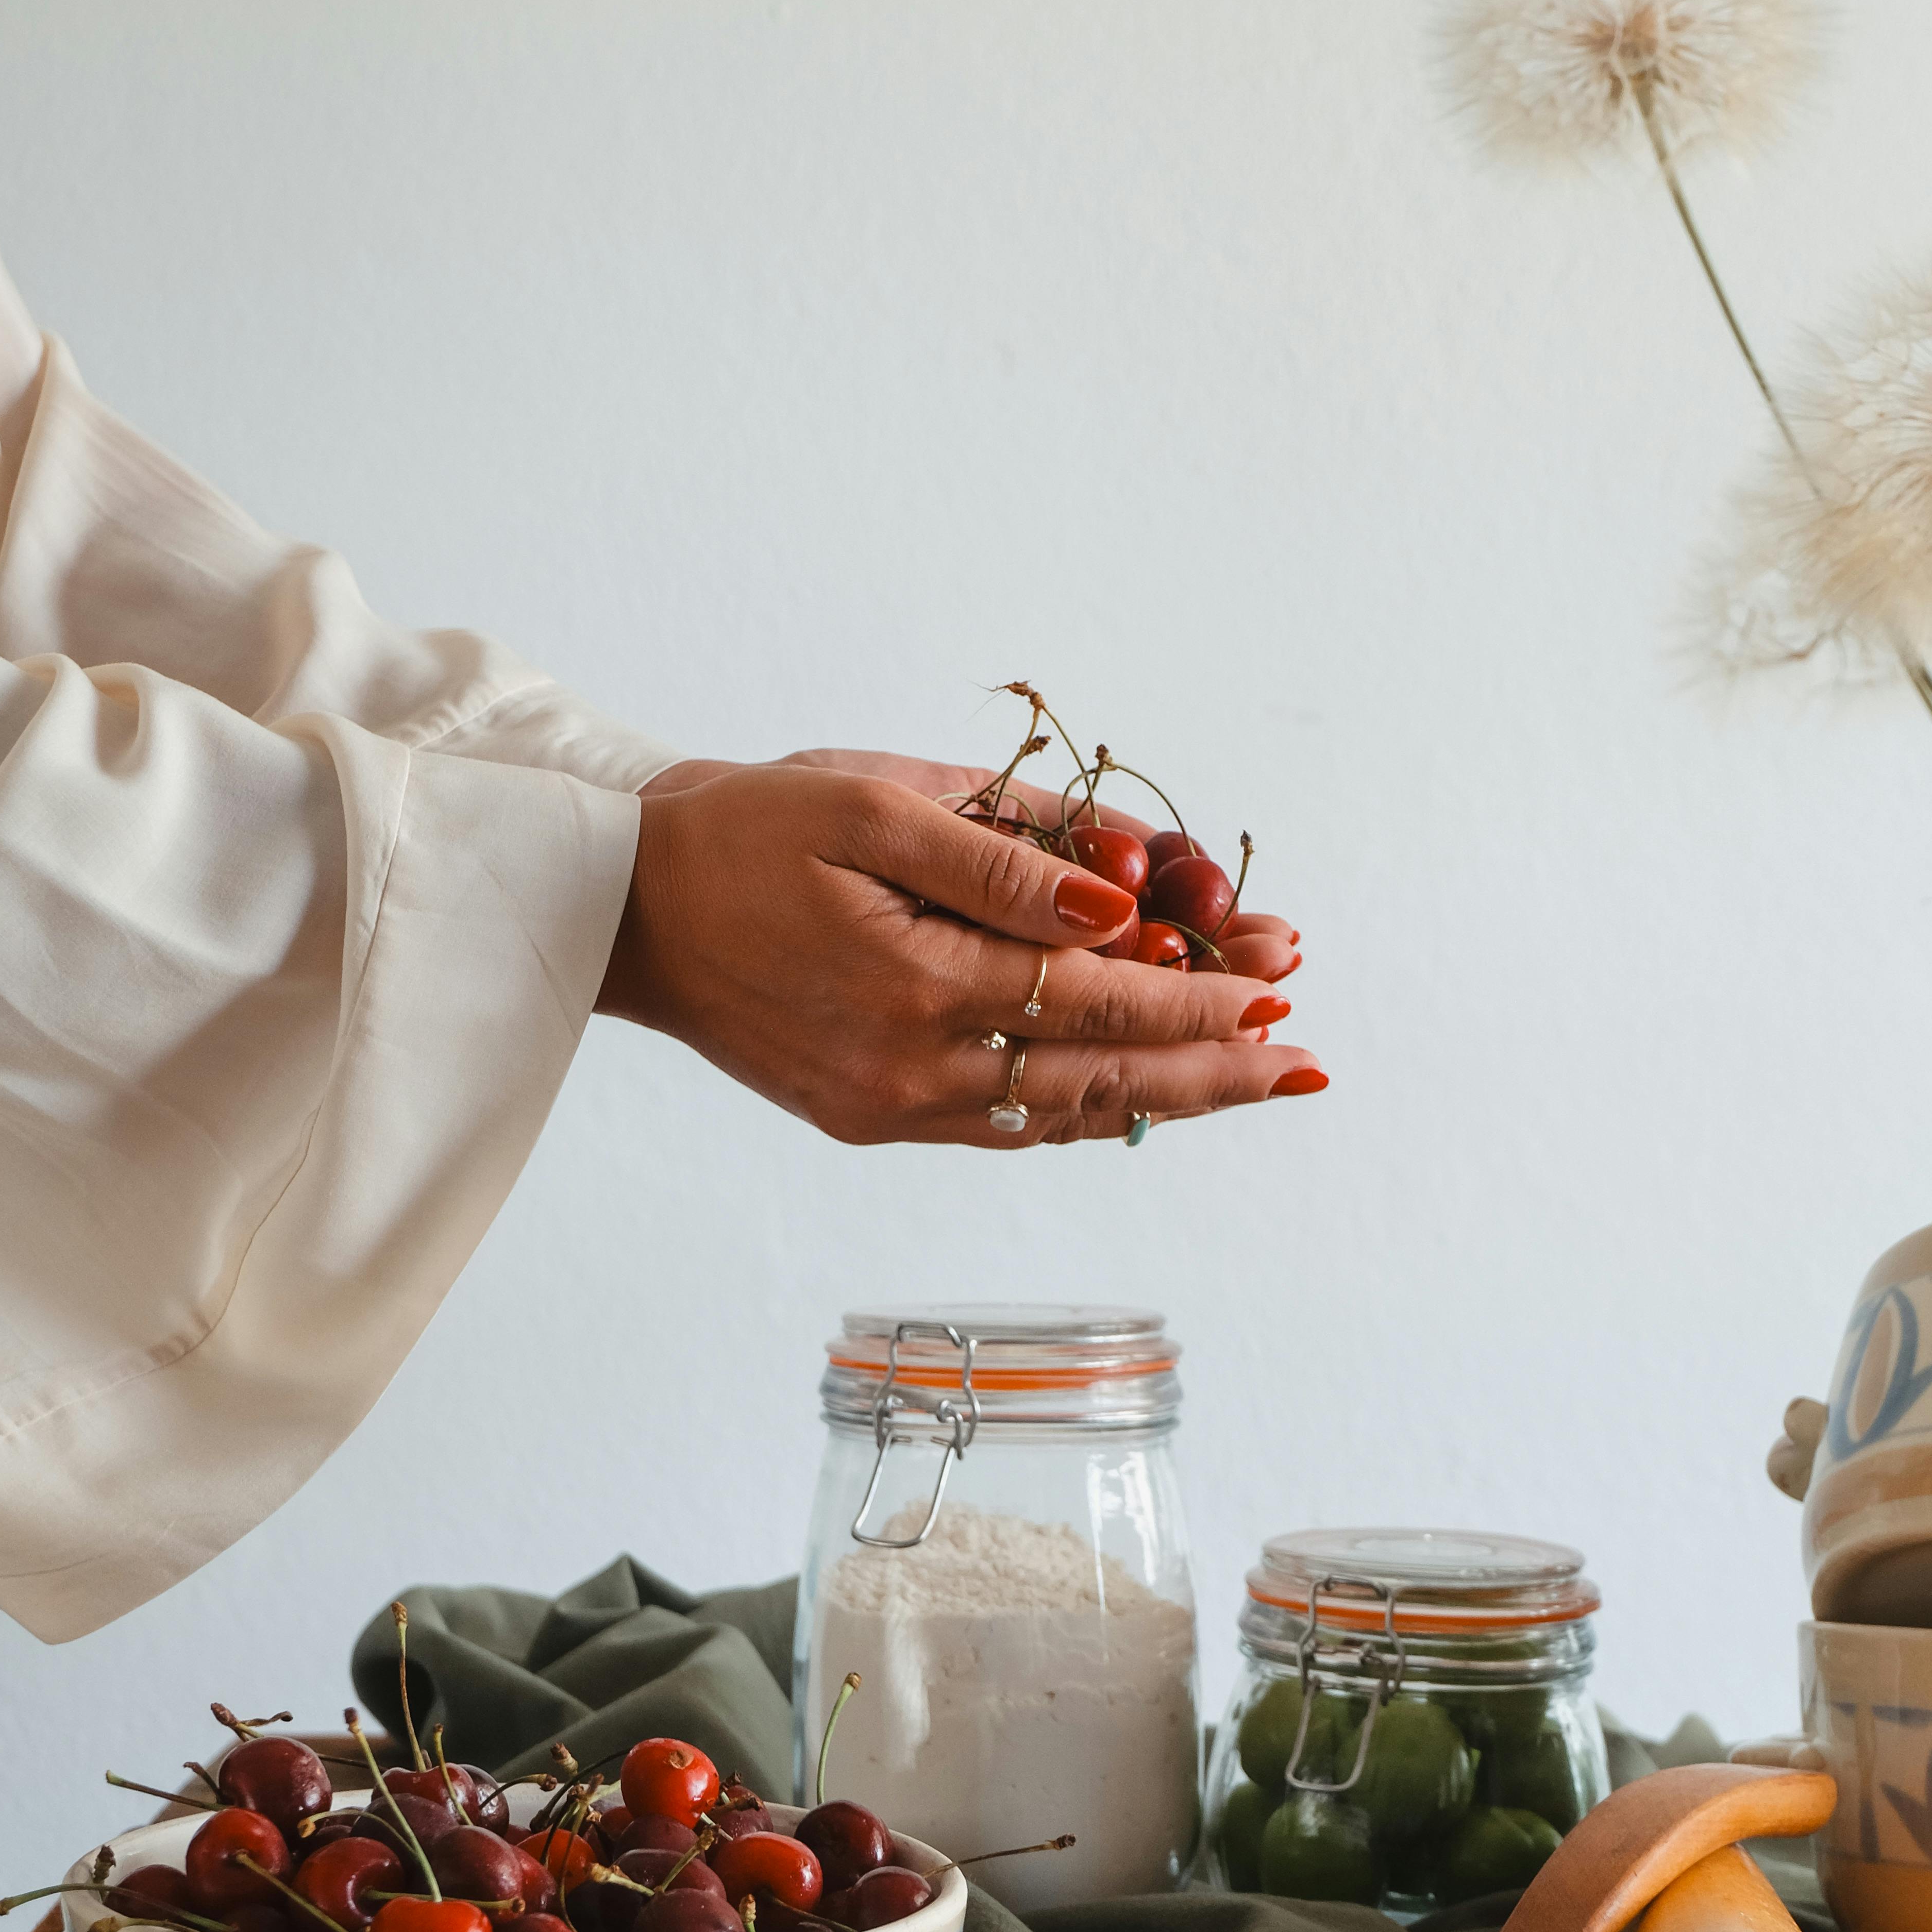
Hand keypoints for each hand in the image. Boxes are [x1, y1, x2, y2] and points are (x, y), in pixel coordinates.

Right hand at [599, 761, 1323, 1146]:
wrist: (626, 909)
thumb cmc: (748, 831)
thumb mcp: (872, 806)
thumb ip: (999, 859)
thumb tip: (1113, 905)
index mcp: (915, 981)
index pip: (1099, 998)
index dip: (1197, 994)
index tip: (1278, 982)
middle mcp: (912, 1066)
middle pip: (1101, 1079)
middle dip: (1214, 1067)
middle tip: (1305, 1059)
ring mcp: (893, 1107)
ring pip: (1063, 1114)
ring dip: (1167, 1097)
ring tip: (1256, 1080)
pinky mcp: (873, 1119)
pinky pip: (1008, 1125)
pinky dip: (1087, 1109)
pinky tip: (1146, 1094)